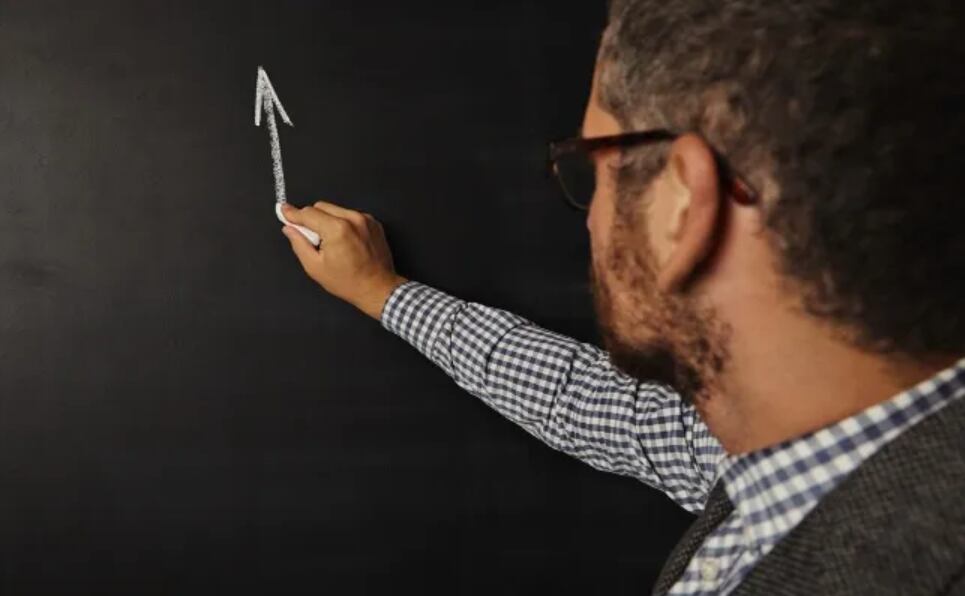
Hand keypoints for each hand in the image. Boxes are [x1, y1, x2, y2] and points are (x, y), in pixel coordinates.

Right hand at [280, 201, 406, 319]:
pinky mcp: (373, 222)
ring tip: (333, 243)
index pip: (308, 213)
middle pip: (321, 206)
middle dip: (312, 219)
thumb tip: (289, 228)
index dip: (293, 214)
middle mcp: (352, 219)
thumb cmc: (348, 282)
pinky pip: (350, 215)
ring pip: (335, 209)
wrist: (378, 288)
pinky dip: (343, 223)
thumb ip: (299, 244)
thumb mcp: (315, 267)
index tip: (284, 211)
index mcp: (337, 229)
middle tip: (314, 240)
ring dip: (328, 221)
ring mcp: (365, 219)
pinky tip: (346, 242)